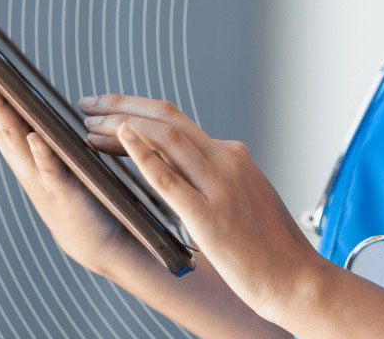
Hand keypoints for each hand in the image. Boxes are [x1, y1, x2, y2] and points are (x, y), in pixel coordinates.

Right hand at [0, 15, 141, 273]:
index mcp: (13, 133)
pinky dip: (40, 153)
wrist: (93, 237)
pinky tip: (33, 138)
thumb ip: (24, 115)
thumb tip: (5, 80)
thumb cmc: (69, 187)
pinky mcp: (62, 188)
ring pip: (9, 131)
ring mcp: (35, 168)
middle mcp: (16, 148)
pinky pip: (50, 167)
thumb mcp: (41, 143)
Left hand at [80, 94, 326, 323]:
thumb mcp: (241, 197)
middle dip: (122, 106)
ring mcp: (218, 186)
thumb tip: (175, 168)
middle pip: (166, 118)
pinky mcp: (209, 215)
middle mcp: (226, 161)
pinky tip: (120, 139)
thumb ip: (212, 178)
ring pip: (165, 137)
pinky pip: (168, 177)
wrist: (294, 277)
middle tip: (89, 105)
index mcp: (232, 156)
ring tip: (90, 127)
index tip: (110, 111)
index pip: (176, 122)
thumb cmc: (268, 246)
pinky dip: (142, 153)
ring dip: (121, 126)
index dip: (137, 111)